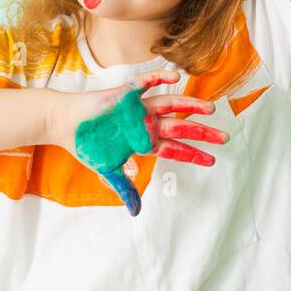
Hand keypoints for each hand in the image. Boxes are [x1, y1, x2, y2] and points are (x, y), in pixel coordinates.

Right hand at [45, 69, 223, 214]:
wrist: (65, 123)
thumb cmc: (87, 144)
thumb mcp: (107, 171)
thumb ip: (124, 188)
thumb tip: (135, 212)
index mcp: (144, 141)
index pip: (174, 149)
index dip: (193, 155)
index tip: (212, 160)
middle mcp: (146, 123)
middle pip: (180, 127)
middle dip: (202, 133)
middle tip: (225, 138)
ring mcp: (137, 108)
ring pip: (170, 105)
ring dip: (190, 106)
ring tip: (210, 108)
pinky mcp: (125, 94)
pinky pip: (145, 83)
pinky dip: (159, 79)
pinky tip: (176, 78)